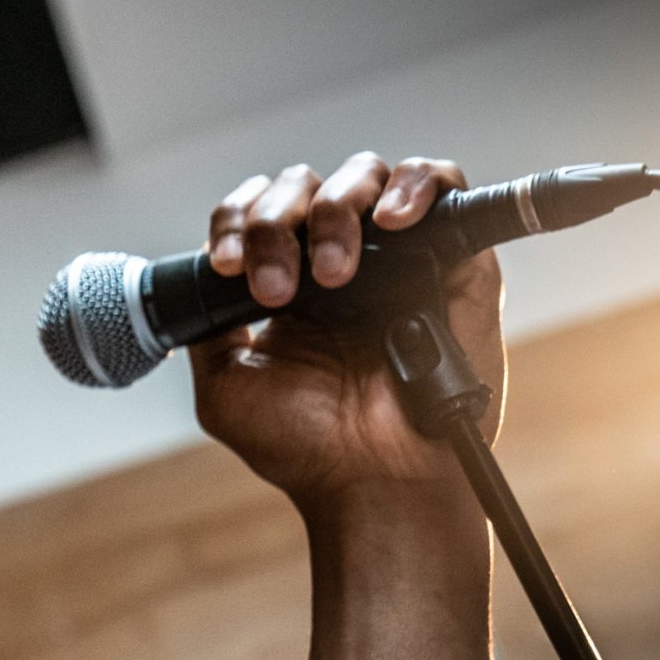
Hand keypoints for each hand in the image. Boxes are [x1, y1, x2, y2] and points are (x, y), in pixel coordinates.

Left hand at [193, 153, 504, 505]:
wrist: (373, 483)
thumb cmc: (307, 447)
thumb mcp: (226, 385)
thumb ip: (209, 325)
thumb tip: (202, 271)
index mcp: (288, 280)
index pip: (257, 211)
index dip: (236, 221)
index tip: (227, 267)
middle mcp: (342, 259)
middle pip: (304, 186)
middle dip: (276, 223)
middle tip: (277, 288)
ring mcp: (400, 256)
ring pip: (366, 176)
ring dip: (335, 209)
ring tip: (332, 272)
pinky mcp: (458, 263)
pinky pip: (445, 188)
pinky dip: (414, 187)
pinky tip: (390, 221)